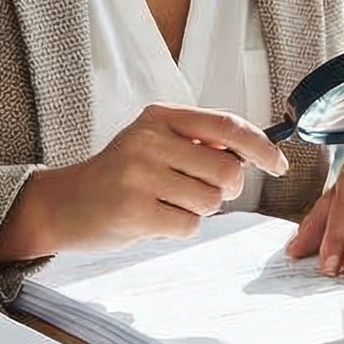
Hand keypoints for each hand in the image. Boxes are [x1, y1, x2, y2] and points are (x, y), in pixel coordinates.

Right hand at [0, 104, 290, 260]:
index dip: (261, 146)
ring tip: (166, 202)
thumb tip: (255, 152)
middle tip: (197, 190)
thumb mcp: (155, 141)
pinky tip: (153, 218)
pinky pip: (189, 225)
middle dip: (225, 188)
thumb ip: (199, 140)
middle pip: (227, 170)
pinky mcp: (134, 211)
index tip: (279, 164)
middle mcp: (149, 140)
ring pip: (210, 201)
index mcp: (160, 116)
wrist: (64, 204)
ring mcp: (140, 175)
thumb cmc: (120, 174)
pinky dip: (179, 227)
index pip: (228, 125)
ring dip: (198, 209)